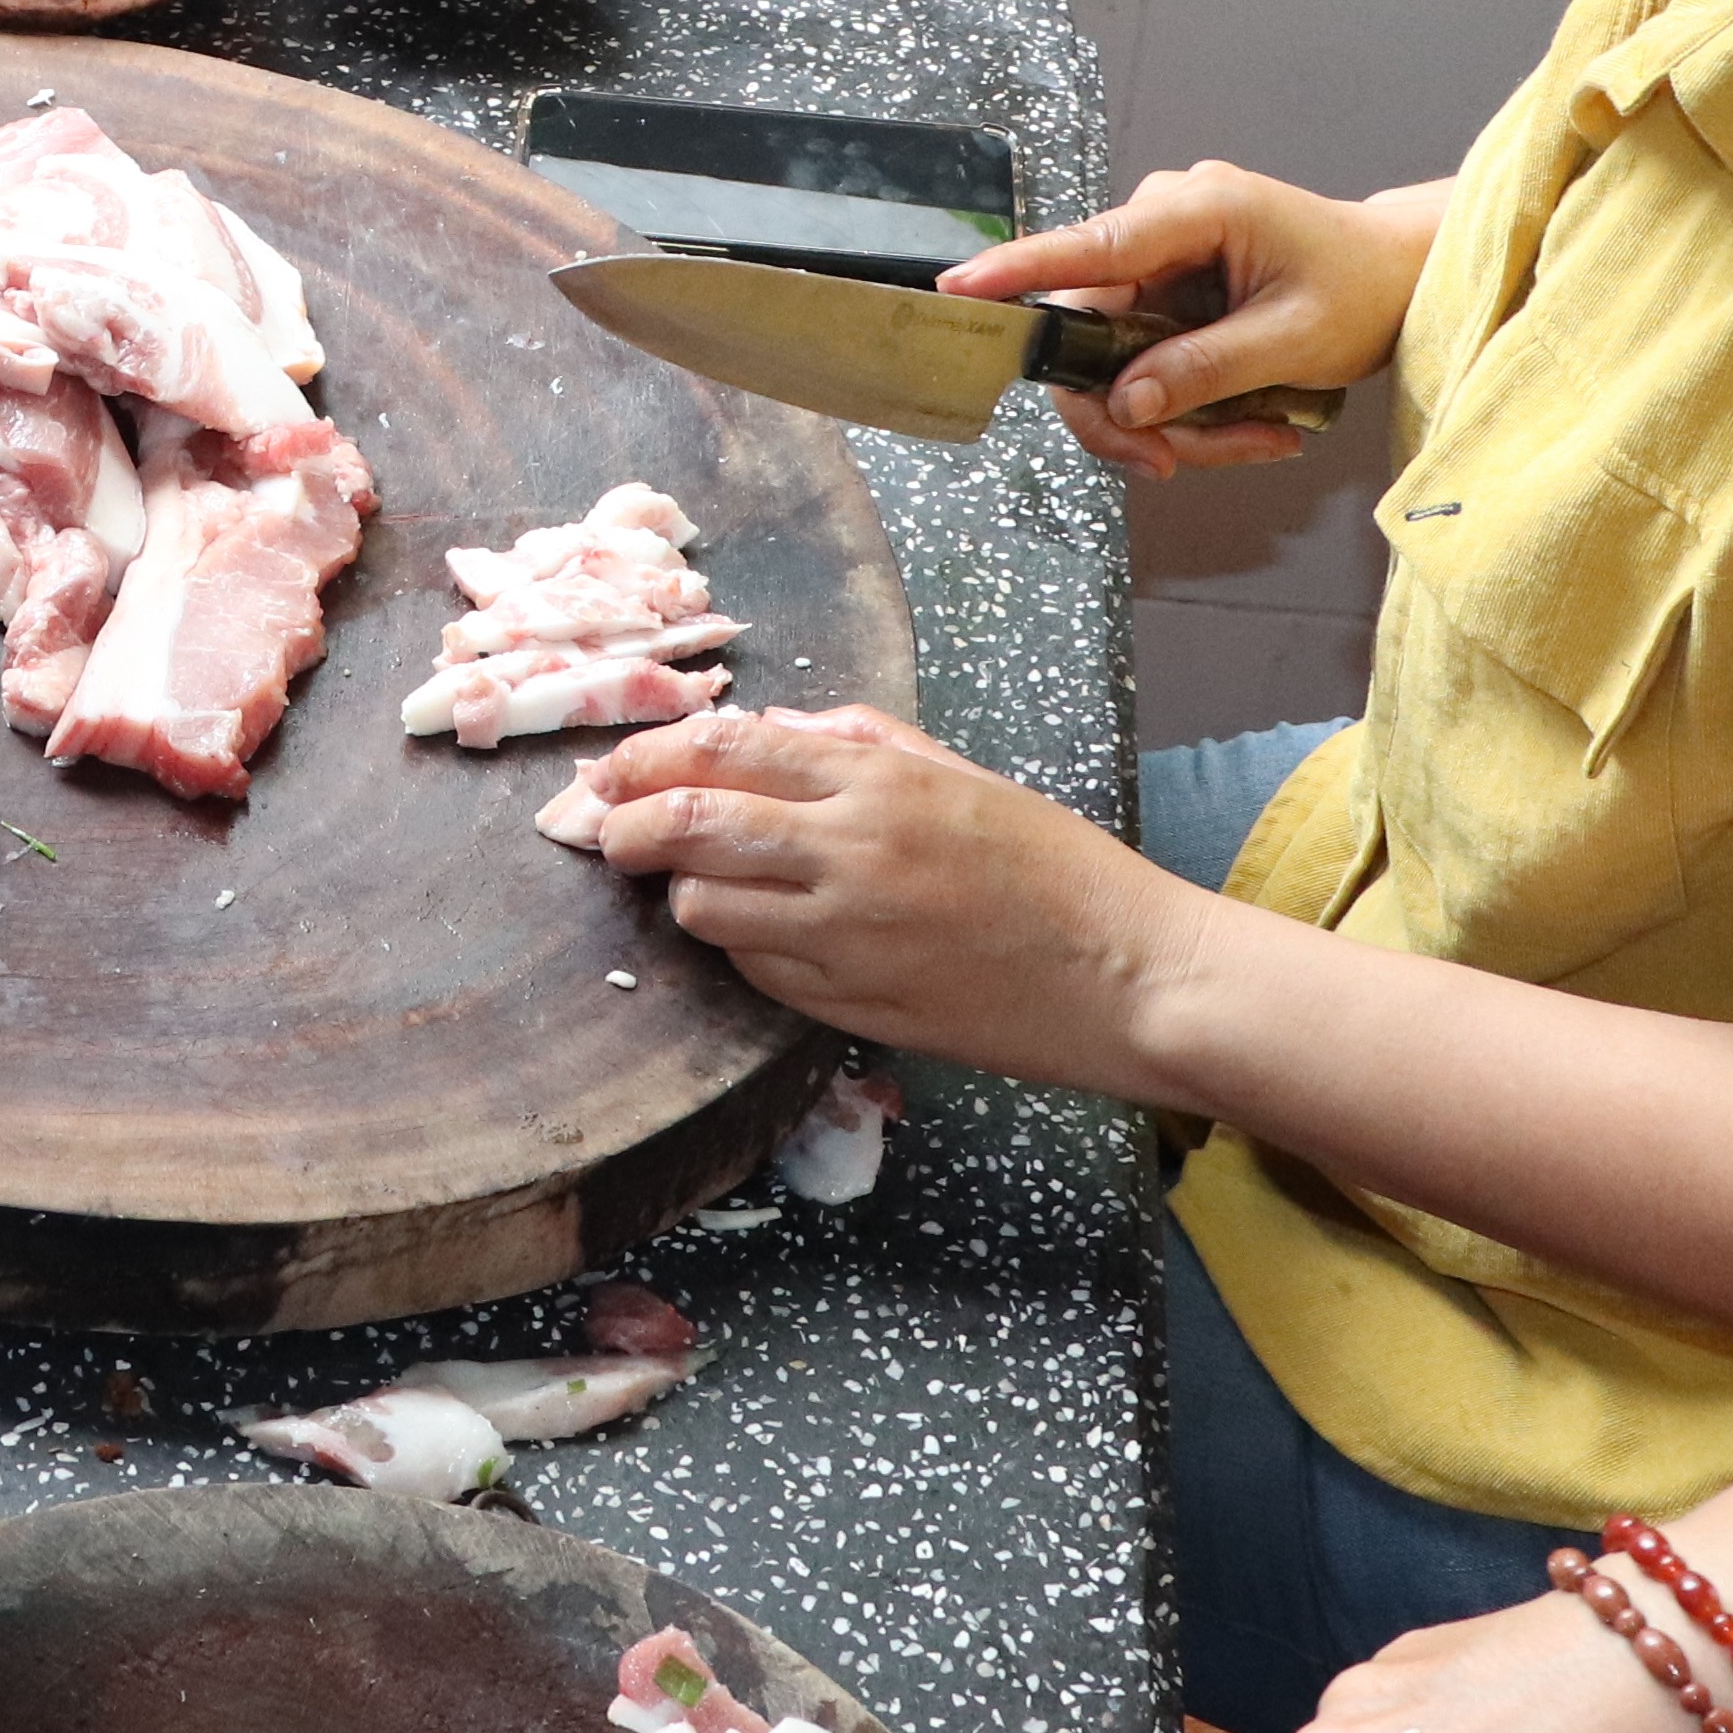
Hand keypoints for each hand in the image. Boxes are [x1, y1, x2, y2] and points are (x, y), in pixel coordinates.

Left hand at [586, 704, 1221, 1099]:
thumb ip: (860, 741)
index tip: (611, 772)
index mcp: (878, 781)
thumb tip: (768, 728)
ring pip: (707, 906)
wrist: (1126, 974)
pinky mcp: (854, 1004)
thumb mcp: (962, 776)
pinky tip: (756, 938)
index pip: (724, 749)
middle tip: (606, 830)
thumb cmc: (1057, 868)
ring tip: (690, 885)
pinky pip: (757, 973)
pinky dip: (738, 950)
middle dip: (627, 824)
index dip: (648, 758)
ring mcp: (848, 934)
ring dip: (683, 892)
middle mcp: (851, 850)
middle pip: (691, 824)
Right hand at [939, 162, 1435, 478]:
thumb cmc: (1364, 290)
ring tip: (1257, 441)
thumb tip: (1128, 403)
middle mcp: (1162, 224)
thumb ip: (1207, 369)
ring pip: (1115, 360)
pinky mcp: (1165, 292)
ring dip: (1175, 420)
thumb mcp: (1296, 339)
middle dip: (1133, 410)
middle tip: (1177, 464)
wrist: (1402, 274)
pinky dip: (1187, 407)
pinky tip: (1252, 422)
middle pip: (1089, 330)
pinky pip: (1142, 362)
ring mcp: (1160, 258)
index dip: (1019, 273)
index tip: (960, 290)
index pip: (1090, 247)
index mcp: (1197, 210)